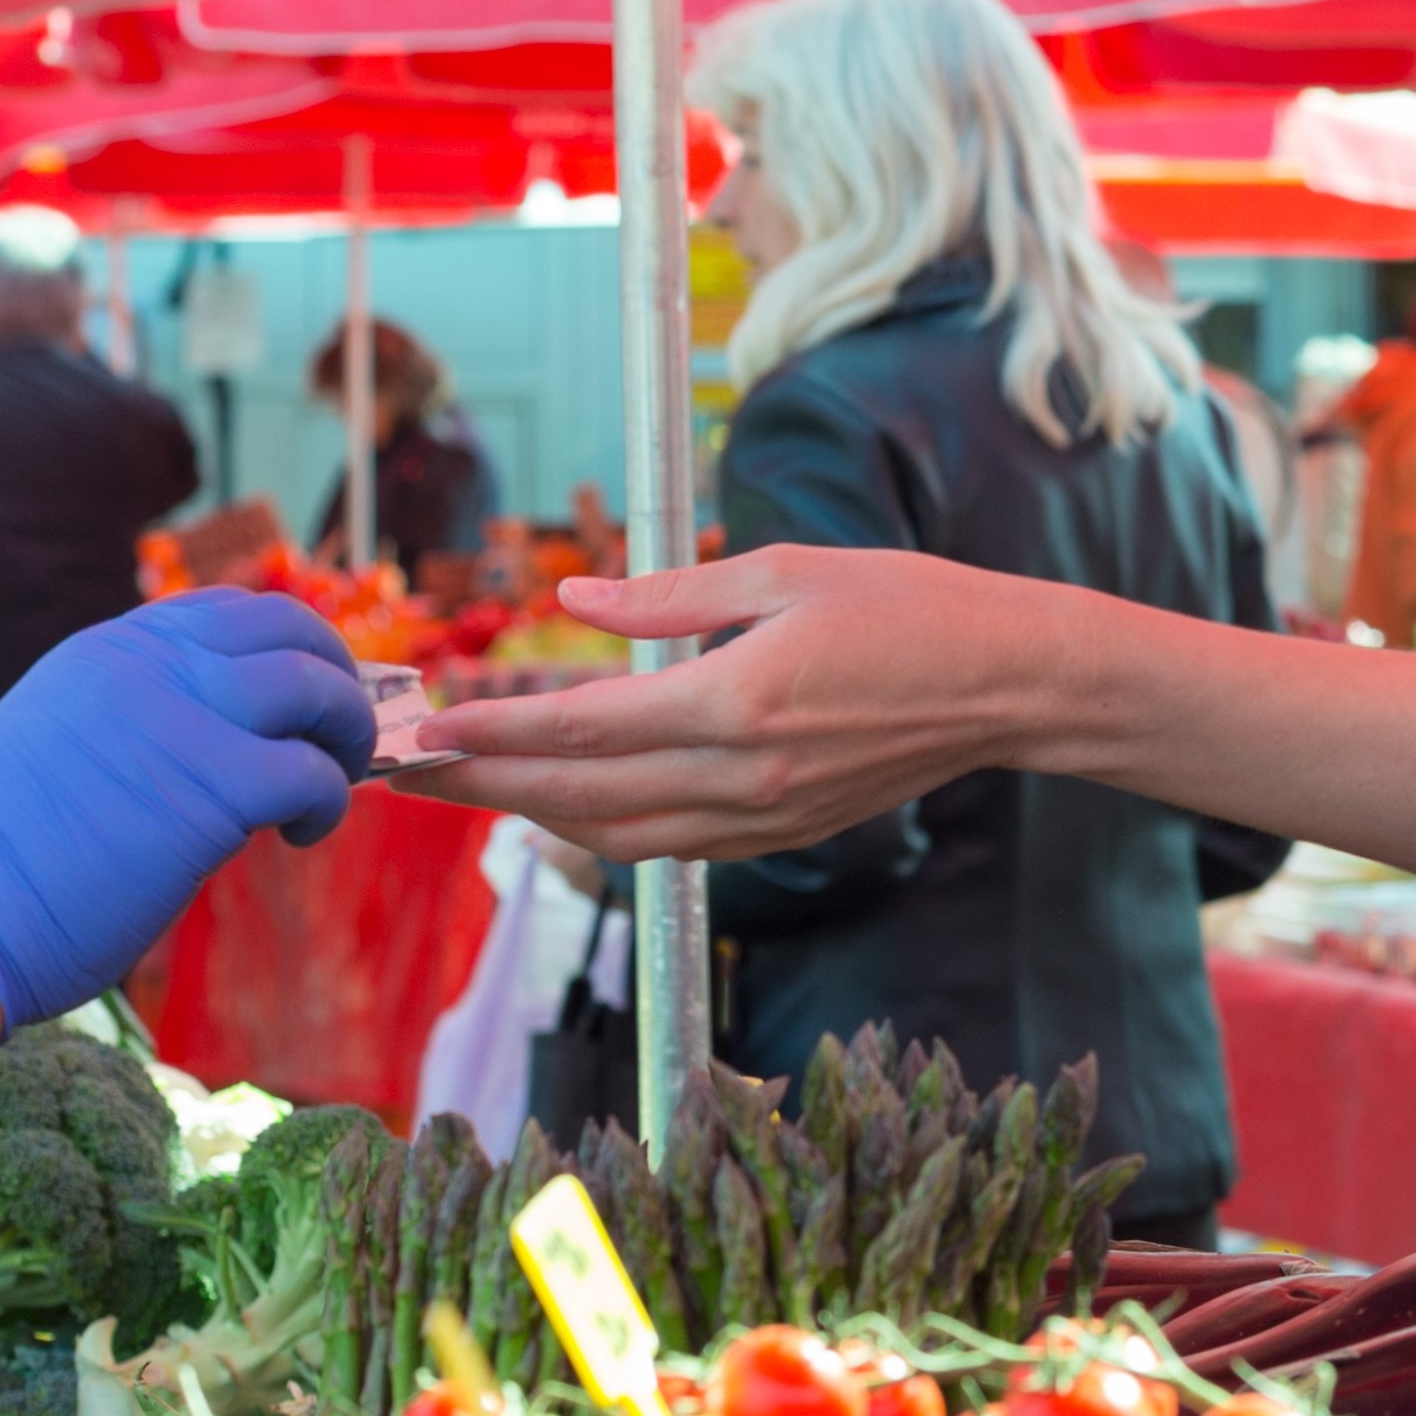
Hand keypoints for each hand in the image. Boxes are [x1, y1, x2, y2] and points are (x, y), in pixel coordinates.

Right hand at [0, 589, 374, 1029]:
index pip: (228, 612)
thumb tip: (209, 749)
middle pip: (288, 627)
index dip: (286, 647)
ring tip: (333, 784)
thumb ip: (128, 723)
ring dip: (345, 733)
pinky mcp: (212, 786)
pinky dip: (330, 800)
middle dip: (336, 673)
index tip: (306, 695)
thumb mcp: (56, 747)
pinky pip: (313, 772)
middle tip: (341, 733)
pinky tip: (305, 834)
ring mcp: (182, 716)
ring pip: (315, 686)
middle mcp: (147, 664)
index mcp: (107, 651)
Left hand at [412, 547, 1071, 864]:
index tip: (423, 730)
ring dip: (534, 817)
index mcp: (737, 702)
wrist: (1008, 684)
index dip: (491, 734)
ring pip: (617, 836)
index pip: (582, 730)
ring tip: (469, 789)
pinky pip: (669, 845)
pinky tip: (566, 806)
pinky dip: (602, 830)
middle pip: (580, 798)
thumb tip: (575, 595)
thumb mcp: (787, 570)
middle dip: (484, 786)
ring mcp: (763, 818)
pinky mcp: (782, 834)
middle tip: (407, 774)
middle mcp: (742, 777)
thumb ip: (672, 590)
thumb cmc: (908, 608)